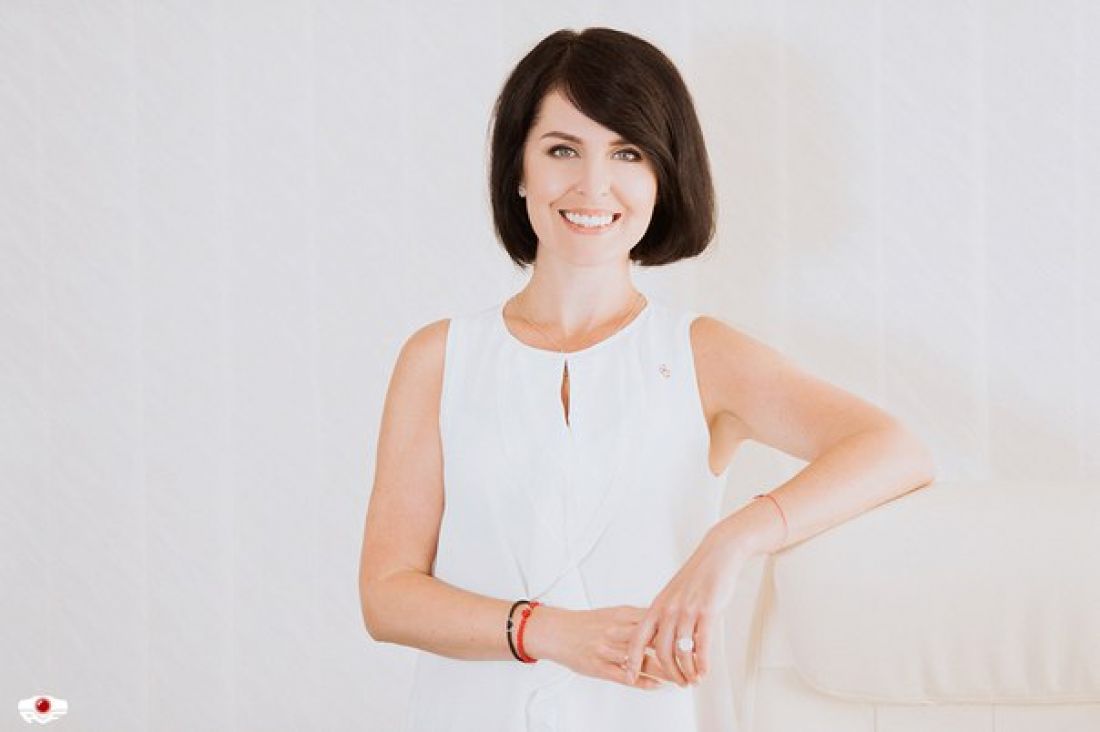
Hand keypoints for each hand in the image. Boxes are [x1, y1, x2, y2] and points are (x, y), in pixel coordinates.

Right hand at [526, 605, 680, 690]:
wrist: (556, 631)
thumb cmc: (586, 623)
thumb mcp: (613, 613)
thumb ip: (637, 617)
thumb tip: (663, 619)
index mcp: (622, 615)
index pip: (656, 621)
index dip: (676, 629)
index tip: (694, 636)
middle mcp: (616, 630)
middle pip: (651, 640)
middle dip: (675, 650)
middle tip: (695, 659)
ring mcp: (606, 649)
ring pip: (640, 659)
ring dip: (664, 669)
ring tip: (682, 676)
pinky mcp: (598, 666)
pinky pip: (623, 675)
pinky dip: (641, 680)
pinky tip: (656, 685)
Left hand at [623, 530, 748, 686]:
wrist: (717, 555)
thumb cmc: (697, 576)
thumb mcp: (673, 594)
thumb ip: (666, 615)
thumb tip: (662, 638)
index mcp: (657, 606)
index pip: (637, 638)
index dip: (632, 660)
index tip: (630, 676)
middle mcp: (668, 610)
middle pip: (661, 652)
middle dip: (669, 673)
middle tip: (677, 683)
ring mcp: (687, 611)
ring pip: (681, 652)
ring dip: (687, 672)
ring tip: (693, 680)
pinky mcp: (707, 612)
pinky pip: (702, 645)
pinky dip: (702, 663)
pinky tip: (704, 671)